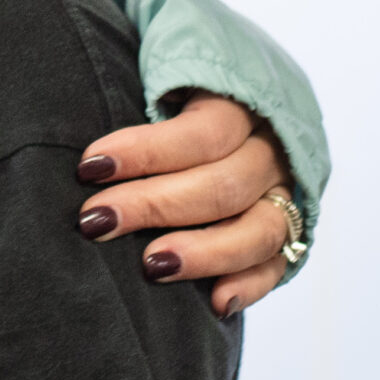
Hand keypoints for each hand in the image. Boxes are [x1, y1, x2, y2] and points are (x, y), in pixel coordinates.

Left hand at [73, 93, 298, 316]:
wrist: (246, 101)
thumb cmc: (179, 93)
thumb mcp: (166, 74)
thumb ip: (139, 91)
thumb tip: (91, 143)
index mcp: (244, 105)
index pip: (203, 133)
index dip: (146, 151)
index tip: (89, 167)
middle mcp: (273, 151)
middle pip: (223, 185)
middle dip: (154, 206)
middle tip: (96, 222)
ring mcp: (286, 195)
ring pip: (258, 230)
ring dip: (204, 253)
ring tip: (151, 267)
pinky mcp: (290, 233)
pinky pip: (277, 264)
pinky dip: (249, 285)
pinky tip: (217, 304)